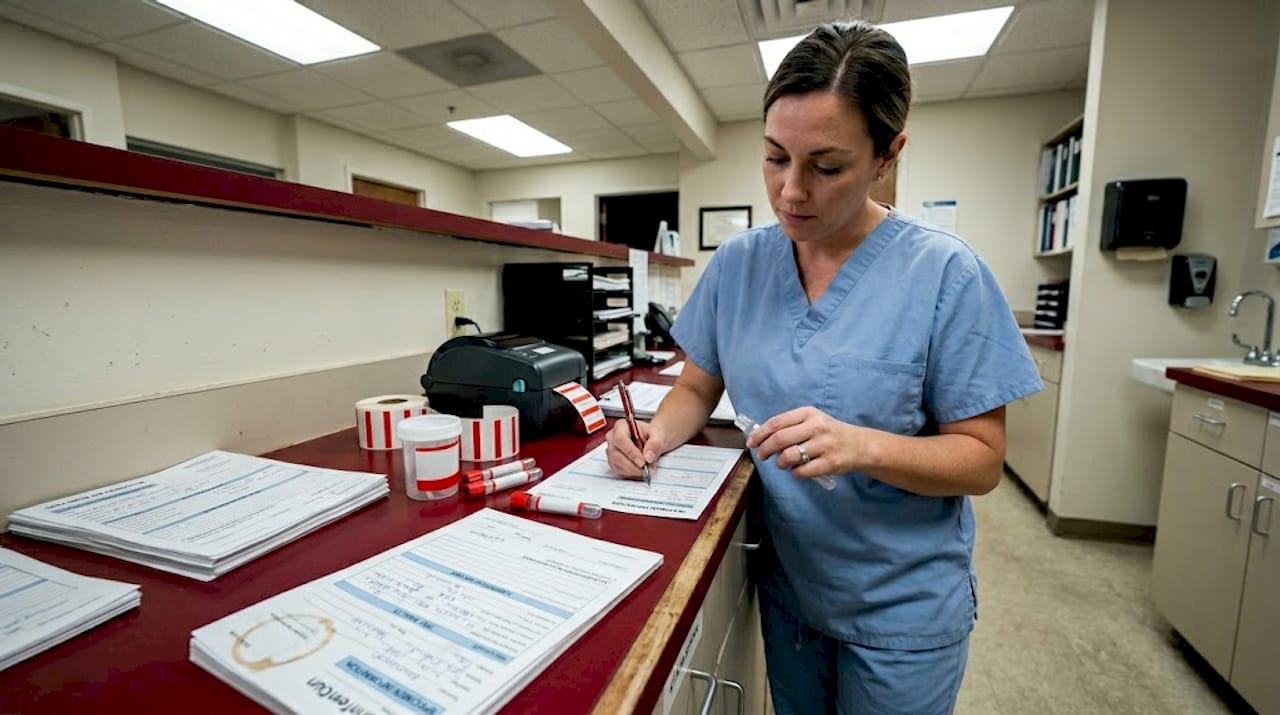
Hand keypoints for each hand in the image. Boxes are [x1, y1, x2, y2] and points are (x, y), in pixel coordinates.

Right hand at [604, 418, 666, 479]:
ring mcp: (611, 451)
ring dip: (632, 471)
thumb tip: (648, 456)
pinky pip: (618, 471)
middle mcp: (612, 438)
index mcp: (621, 426)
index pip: (621, 439)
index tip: (642, 462)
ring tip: (645, 470)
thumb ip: (655, 444)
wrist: (652, 441)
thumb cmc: (652, 435)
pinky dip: (630, 474)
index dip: (630, 452)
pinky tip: (639, 472)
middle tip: (646, 469)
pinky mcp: (613, 462)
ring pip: (616, 464)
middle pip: (616, 454)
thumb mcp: (658, 435)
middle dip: (632, 465)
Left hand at [746, 406, 871, 480]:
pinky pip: (802, 471)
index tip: (751, 443)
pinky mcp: (830, 462)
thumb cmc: (830, 433)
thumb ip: (790, 426)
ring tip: (783, 463)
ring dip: (780, 463)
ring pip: (788, 456)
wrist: (859, 445)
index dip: (760, 434)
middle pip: (779, 439)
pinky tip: (798, 470)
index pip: (777, 422)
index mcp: (808, 413)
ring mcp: (824, 445)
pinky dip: (795, 473)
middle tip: (762, 456)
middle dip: (765, 450)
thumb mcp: (812, 421)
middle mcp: (816, 426)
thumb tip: (762, 439)